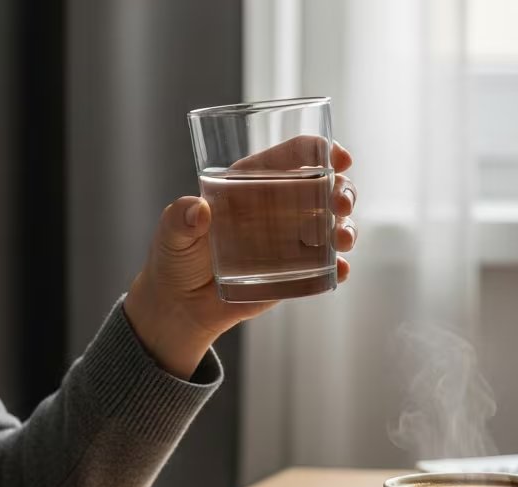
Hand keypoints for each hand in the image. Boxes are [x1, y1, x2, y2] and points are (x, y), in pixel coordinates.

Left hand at [123, 140, 357, 377]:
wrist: (181, 305)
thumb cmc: (175, 258)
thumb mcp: (170, 233)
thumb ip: (178, 219)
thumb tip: (197, 210)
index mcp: (253, 182)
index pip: (295, 156)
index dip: (322, 151)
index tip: (338, 158)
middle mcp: (279, 206)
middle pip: (325, 187)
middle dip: (344, 190)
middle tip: (341, 203)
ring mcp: (291, 239)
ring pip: (333, 224)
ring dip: (347, 228)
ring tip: (343, 239)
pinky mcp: (295, 272)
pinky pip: (326, 267)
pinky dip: (339, 267)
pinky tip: (340, 269)